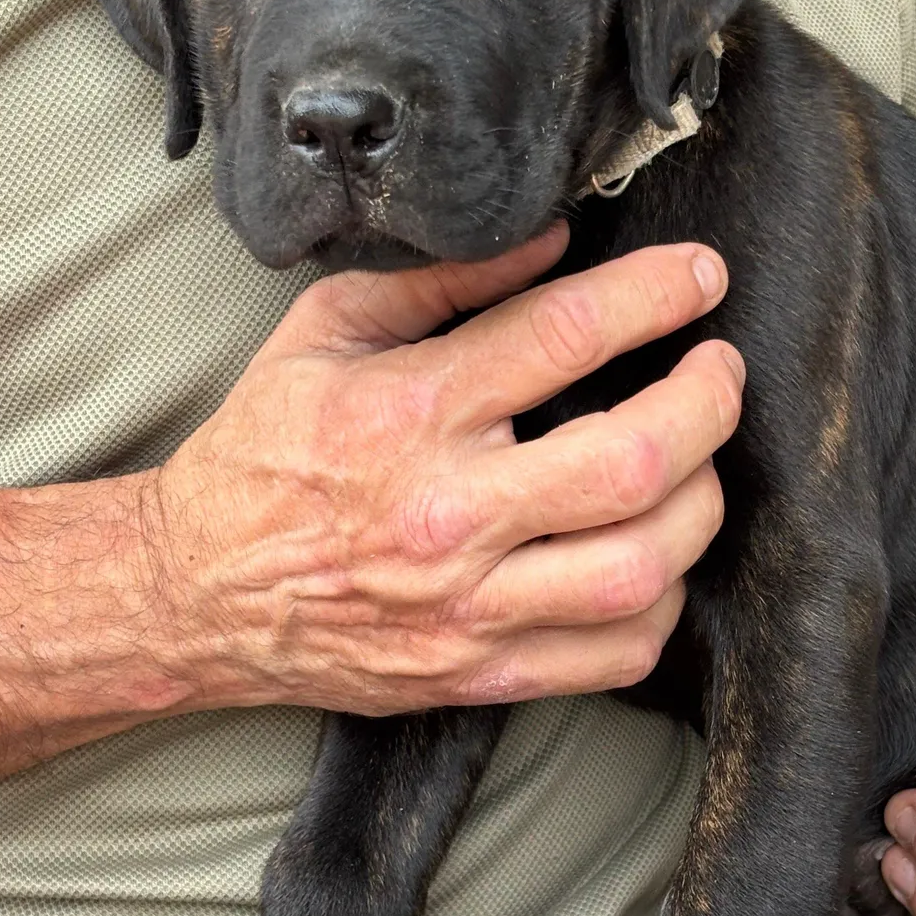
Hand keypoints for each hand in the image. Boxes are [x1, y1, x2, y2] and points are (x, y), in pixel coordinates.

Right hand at [149, 225, 741, 716]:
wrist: (196, 593)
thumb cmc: (264, 451)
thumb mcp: (326, 331)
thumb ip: (442, 281)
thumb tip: (554, 242)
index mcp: (410, 412)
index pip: (565, 334)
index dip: (655, 294)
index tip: (700, 276)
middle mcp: (449, 512)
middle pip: (632, 460)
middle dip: (707, 403)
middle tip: (719, 369)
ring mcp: (469, 606)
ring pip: (639, 567)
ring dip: (700, 505)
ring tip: (698, 462)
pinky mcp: (480, 673)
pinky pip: (616, 653)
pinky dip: (662, 601)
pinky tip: (654, 555)